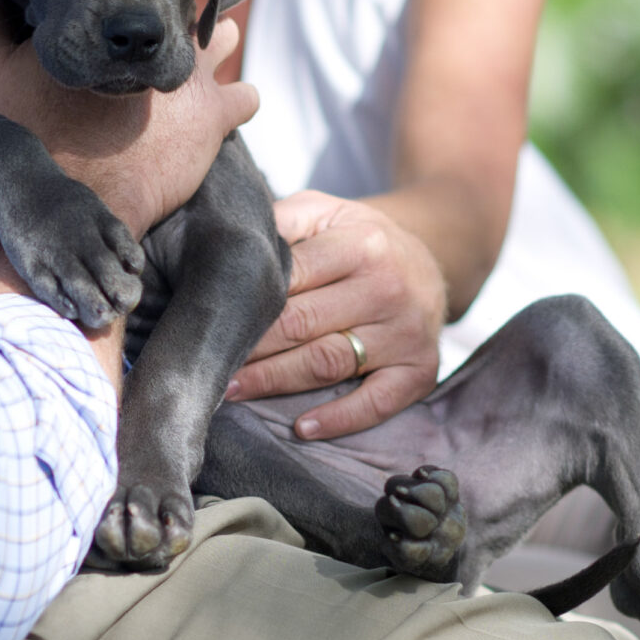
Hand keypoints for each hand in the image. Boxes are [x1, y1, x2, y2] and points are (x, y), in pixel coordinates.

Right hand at [0, 12, 256, 237]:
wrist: (66, 202)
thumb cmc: (25, 134)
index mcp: (112, 23)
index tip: (132, 11)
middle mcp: (157, 38)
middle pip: (186, 3)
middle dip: (179, 18)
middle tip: (163, 39)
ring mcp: (193, 78)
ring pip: (227, 38)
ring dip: (214, 53)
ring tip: (195, 76)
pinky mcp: (214, 120)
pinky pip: (248, 97)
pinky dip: (238, 104)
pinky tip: (220, 117)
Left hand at [228, 190, 445, 437]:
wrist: (431, 258)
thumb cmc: (360, 239)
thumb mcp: (325, 211)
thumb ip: (281, 220)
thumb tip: (227, 243)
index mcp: (361, 245)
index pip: (292, 277)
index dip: (248, 302)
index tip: (210, 319)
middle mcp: (387, 288)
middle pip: (303, 324)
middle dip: (251, 346)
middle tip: (208, 362)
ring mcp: (406, 333)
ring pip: (328, 363)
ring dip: (275, 381)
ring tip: (233, 390)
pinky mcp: (420, 370)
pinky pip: (378, 402)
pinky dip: (340, 419)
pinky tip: (303, 427)